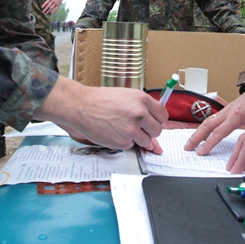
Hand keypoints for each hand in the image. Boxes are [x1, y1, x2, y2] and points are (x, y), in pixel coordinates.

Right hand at [36, 76, 167, 151]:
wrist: (81, 106)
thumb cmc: (101, 100)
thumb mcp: (126, 97)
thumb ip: (143, 110)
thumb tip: (155, 126)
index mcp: (142, 99)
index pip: (163, 115)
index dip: (158, 120)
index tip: (153, 122)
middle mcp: (139, 113)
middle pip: (158, 130)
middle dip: (150, 131)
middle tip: (137, 127)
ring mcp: (132, 129)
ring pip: (146, 141)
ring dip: (137, 138)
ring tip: (122, 128)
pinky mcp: (123, 142)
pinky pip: (131, 146)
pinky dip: (124, 142)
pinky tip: (114, 132)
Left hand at [41, 0, 64, 14]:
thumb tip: (43, 2)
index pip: (46, 2)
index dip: (43, 5)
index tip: (41, 8)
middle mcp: (53, 1)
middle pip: (48, 6)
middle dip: (45, 9)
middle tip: (42, 12)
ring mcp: (55, 3)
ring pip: (51, 8)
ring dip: (48, 11)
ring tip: (46, 13)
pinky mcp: (58, 5)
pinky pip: (56, 9)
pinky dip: (54, 11)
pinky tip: (53, 13)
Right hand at [183, 83, 244, 154]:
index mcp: (236, 115)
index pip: (219, 132)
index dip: (209, 143)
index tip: (201, 152)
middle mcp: (227, 112)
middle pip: (207, 125)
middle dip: (196, 137)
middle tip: (187, 148)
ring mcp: (224, 110)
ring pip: (206, 121)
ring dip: (197, 133)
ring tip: (189, 143)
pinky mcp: (224, 110)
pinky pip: (210, 119)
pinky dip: (203, 127)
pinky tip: (199, 134)